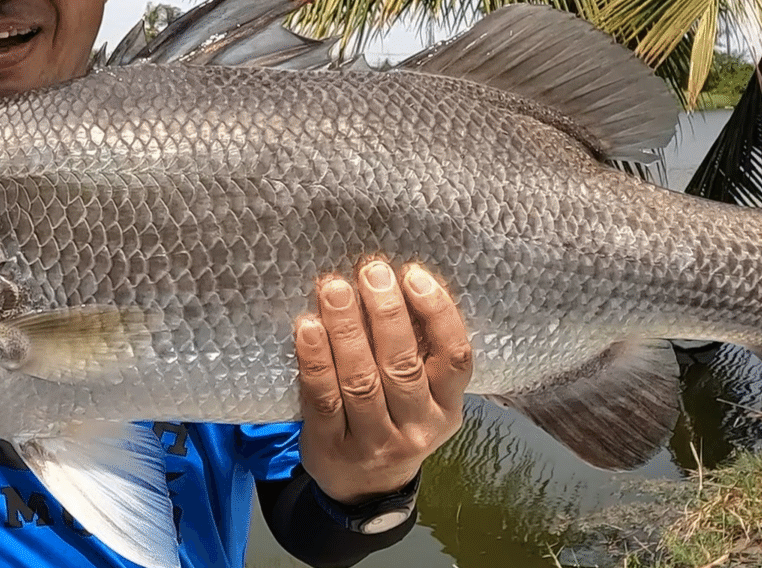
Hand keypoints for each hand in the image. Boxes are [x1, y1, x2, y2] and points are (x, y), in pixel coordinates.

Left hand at [293, 258, 472, 503]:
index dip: (437, 313)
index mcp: (447, 407)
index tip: (414, 275)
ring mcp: (374, 442)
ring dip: (346, 330)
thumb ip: (417, 348)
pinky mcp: (332, 448)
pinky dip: (315, 360)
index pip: (454, 358)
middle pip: (402, 366)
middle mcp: (417, 427)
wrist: (365, 489)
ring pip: (361, 381)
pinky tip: (307, 327)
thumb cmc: (395, 420)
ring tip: (334, 290)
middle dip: (386, 314)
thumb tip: (392, 281)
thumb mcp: (423, 395)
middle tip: (371, 272)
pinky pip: (323, 399)